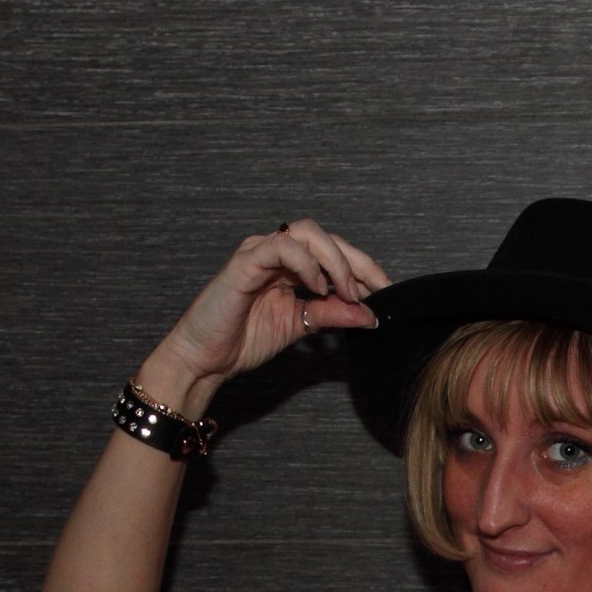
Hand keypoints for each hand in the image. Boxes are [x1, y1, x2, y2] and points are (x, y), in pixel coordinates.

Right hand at [139, 220, 391, 413]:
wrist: (205, 359)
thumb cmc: (242, 340)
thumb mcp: (300, 326)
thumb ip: (332, 315)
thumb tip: (369, 314)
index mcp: (289, 266)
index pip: (333, 253)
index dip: (364, 268)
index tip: (387, 292)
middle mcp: (275, 253)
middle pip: (326, 237)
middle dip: (358, 262)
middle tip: (378, 290)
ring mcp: (259, 253)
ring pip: (307, 233)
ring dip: (336, 261)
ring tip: (348, 292)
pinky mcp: (244, 262)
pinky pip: (281, 247)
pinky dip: (306, 263)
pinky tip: (319, 288)